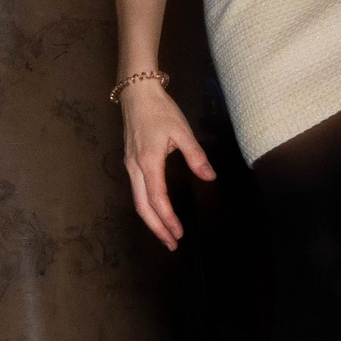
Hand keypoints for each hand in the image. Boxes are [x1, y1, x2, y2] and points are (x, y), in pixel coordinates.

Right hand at [120, 80, 214, 250]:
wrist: (136, 94)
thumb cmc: (160, 111)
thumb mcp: (182, 131)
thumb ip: (196, 156)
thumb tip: (210, 177)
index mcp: (148, 162)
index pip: (157, 199)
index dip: (168, 219)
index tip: (179, 234)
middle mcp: (135, 168)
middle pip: (142, 207)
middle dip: (157, 228)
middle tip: (171, 245)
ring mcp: (130, 166)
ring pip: (137, 201)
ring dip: (151, 220)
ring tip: (165, 234)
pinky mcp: (131, 162)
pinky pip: (137, 191)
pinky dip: (147, 207)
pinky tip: (157, 211)